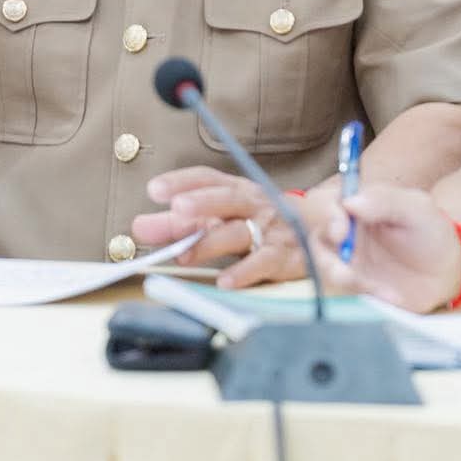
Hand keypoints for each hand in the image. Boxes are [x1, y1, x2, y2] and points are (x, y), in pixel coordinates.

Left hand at [132, 166, 324, 287]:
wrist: (320, 229)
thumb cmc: (260, 220)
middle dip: (200, 203)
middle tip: (174, 209)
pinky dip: (244, 272)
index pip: (207, 178)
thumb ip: (181, 223)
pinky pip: (263, 263)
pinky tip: (224, 282)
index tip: (154, 190)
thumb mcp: (223, 216)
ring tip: (184, 253)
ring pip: (239, 232)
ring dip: (211, 242)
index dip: (181, 181)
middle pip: (225, 199)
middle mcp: (253, 203)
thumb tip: (140, 226)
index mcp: (236, 189)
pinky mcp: (283, 257)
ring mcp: (269, 229)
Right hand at [313, 184, 460, 312]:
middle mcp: (346, 233)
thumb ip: (385, 200)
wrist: (448, 271)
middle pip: (317, 240)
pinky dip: (367, 295)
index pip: (325, 205)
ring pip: (326, 268)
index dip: (327, 216)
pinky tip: (393, 295)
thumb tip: (349, 202)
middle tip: (346, 272)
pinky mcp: (356, 286)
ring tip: (369, 287)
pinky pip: (348, 292)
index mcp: (356, 207)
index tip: (341, 232)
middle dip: (325, 257)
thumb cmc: (430, 231)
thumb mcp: (416, 208)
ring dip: (341, 279)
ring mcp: (349, 261)